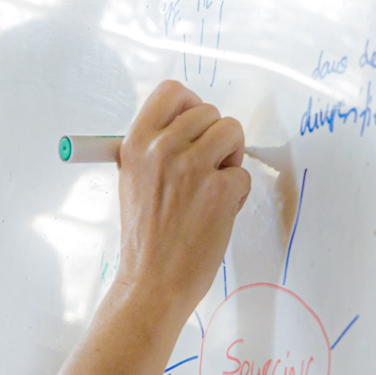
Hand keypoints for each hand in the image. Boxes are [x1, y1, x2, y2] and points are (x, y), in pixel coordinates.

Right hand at [114, 80, 250, 317]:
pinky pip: (243, 174)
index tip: (195, 126)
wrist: (151, 282)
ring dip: (230, 158)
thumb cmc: (145, 238)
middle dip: (215, 138)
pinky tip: (215, 214)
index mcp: (135, 144)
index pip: (171, 92)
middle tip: (205, 169)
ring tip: (212, 188)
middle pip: (210, 112)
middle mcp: (161, 149)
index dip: (191, 105)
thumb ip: (155, 149)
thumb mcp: (133, 181)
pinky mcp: (219, 189)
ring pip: (233, 132)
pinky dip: (235, 194)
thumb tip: (188, 125)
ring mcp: (191, 167)